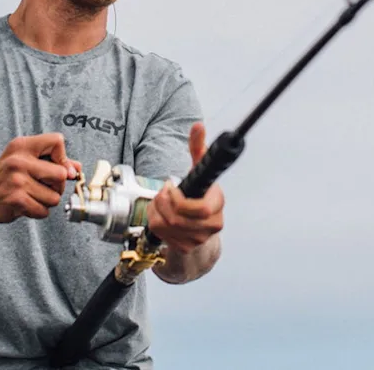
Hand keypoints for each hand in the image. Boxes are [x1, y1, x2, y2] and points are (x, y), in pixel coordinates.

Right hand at [0, 133, 80, 222]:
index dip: (62, 157)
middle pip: (61, 174)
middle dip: (57, 185)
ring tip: (31, 196)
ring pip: (55, 197)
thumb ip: (53, 161)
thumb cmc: (6, 177)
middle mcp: (19, 161)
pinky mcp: (16, 200)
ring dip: (47, 201)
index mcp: (22, 145)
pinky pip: (44, 211)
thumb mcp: (26, 161)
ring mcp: (17, 181)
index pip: (57, 141)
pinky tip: (26, 205)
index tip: (55, 167)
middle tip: (43, 186)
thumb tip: (77, 169)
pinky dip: (38, 212)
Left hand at [146, 122, 224, 253]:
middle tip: (162, 193)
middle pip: (178, 219)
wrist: (198, 223)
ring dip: (156, 212)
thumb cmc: (198, 193)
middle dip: (162, 203)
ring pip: (167, 227)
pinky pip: (164, 237)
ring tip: (160, 203)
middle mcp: (213, 224)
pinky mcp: (188, 247)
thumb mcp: (198, 168)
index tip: (171, 188)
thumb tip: (198, 126)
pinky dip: (156, 225)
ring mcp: (201, 238)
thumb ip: (198, 147)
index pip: (200, 209)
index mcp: (217, 203)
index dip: (180, 200)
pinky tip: (161, 216)